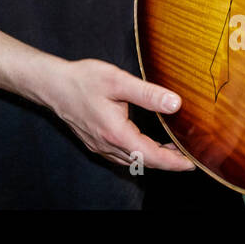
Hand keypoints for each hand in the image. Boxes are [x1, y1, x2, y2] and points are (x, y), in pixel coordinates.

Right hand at [39, 58, 195, 170]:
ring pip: (132, 161)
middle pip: (144, 162)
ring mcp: (100, 147)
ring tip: (171, 149)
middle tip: (187, 155)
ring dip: (152, 158)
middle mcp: (108, 146)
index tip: (192, 163)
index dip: (175, 162)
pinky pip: (121, 156)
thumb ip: (148, 94)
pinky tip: (143, 144)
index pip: (153, 157)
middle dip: (167, 161)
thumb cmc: (82, 80)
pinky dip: (137, 154)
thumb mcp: (117, 81)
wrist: (52, 85)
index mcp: (117, 134)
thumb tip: (175, 104)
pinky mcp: (95, 143)